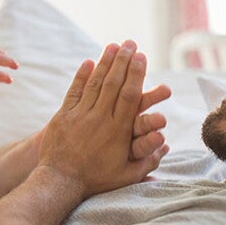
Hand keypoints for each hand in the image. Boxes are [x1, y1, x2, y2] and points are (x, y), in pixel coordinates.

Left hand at [38, 41, 167, 197]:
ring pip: (94, 83)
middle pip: (113, 83)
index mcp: (118, 131)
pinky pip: (74, 91)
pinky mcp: (63, 116)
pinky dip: (81, 76)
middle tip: (130, 43)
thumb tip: (166, 145)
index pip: (130, 95)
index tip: (142, 57)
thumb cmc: (95, 180)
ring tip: (113, 46)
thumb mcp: (126, 175)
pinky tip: (88, 62)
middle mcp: (100, 118)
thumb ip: (147, 160)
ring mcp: (80, 115)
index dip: (136, 73)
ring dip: (104, 63)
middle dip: (123, 61)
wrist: (59, 180)